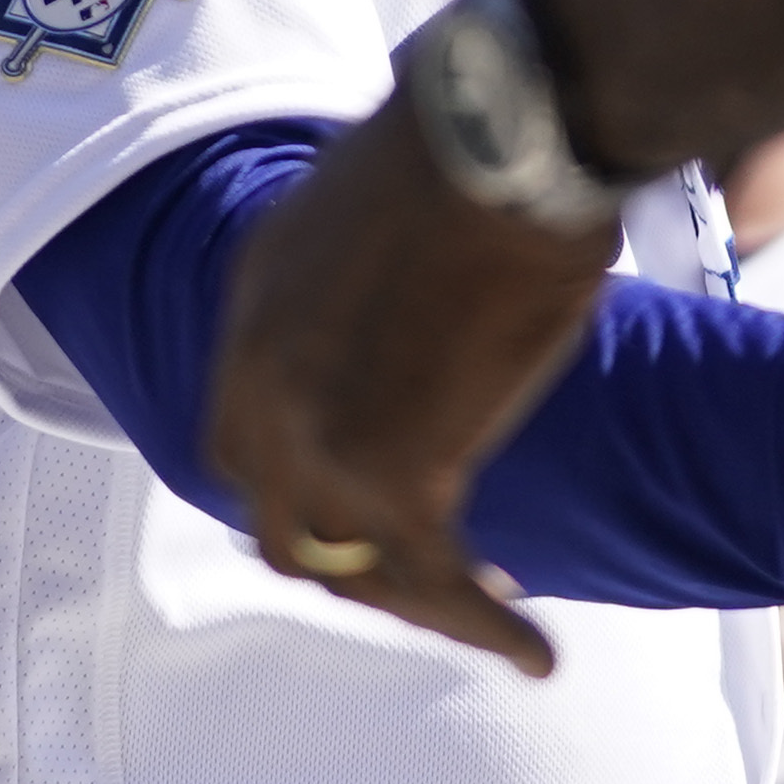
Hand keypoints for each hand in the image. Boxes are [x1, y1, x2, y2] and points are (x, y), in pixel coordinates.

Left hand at [205, 91, 621, 678]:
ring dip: (420, 607)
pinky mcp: (390, 474)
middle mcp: (260, 372)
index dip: (301, 485)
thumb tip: (448, 238)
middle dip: (349, 562)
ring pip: (346, 567)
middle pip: (277, 517)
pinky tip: (536, 651)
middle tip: (428, 583)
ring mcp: (313, 432)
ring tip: (499, 627)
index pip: (247, 434)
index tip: (369, 509)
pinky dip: (487, 626)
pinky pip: (434, 581)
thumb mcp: (392, 196)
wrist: (500, 134)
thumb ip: (387, 256)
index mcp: (255, 295)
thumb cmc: (481, 132)